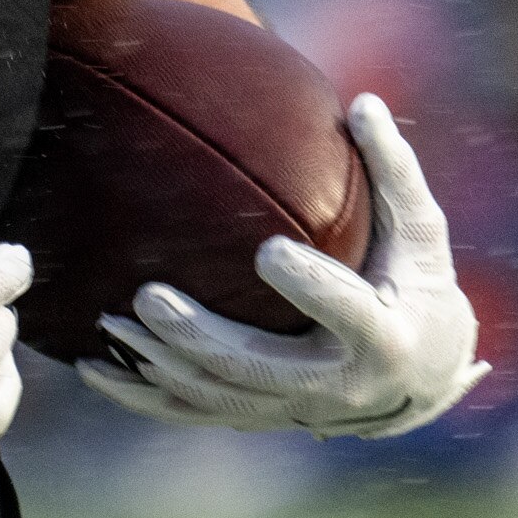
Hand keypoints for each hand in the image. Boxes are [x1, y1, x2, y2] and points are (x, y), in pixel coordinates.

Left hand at [76, 94, 487, 438]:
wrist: (425, 373)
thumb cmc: (419, 282)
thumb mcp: (421, 230)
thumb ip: (393, 169)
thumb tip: (363, 101)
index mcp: (384, 335)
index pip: (346, 312)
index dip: (311, 287)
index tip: (267, 250)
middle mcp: (337, 384)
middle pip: (258, 368)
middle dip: (199, 337)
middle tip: (148, 295)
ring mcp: (295, 409)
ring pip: (217, 396)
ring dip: (160, 363)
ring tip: (111, 321)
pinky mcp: (263, 416)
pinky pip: (194, 412)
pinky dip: (141, 396)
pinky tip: (92, 368)